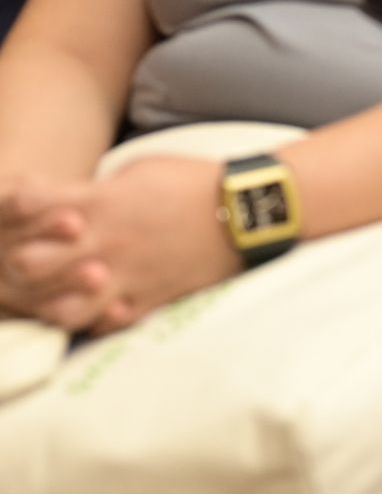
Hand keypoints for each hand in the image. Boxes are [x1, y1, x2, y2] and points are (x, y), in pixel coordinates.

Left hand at [0, 157, 235, 333]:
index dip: (15, 208)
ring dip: (51, 300)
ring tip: (58, 291)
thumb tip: (66, 207)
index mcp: (101, 202)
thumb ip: (97, 191)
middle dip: (19, 259)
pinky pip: (104, 324)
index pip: (27, 206)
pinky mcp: (148, 300)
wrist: (246, 210)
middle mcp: (105, 242)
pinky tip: (96, 305)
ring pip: (60, 308)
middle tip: (29, 256)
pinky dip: (94, 318)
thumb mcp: (139, 169)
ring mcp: (125, 276)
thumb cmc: (192, 182)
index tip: (24, 209)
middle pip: (28, 263)